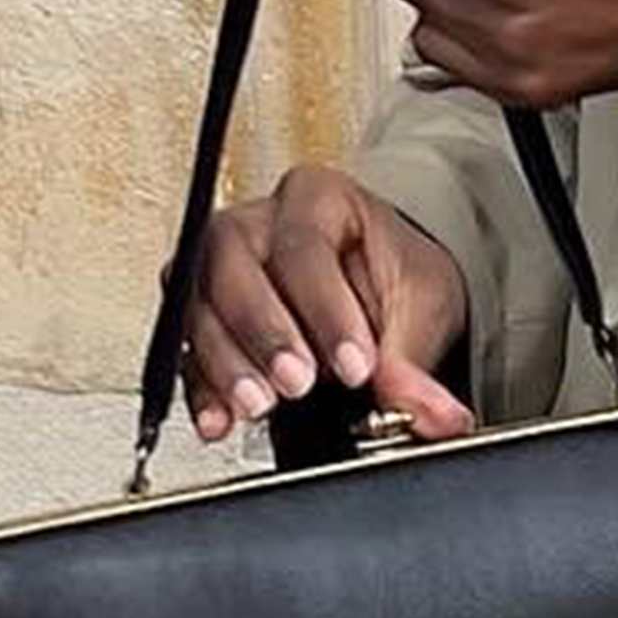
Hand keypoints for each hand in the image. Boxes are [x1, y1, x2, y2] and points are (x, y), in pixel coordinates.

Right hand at [176, 164, 475, 444]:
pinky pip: (184, 349)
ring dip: (225, 363)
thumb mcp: (421, 308)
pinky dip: (201, 389)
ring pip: (199, 306)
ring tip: (259, 405)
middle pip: (234, 267)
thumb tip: (433, 414)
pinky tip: (219, 419)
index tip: (354, 367)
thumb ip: (414, 364)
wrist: (378, 290)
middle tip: (297, 383)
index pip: (305, 247)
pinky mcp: (204, 316)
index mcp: (318, 198)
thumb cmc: (394, 276)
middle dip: (264, 332)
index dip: (326, 311)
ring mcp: (220, 267)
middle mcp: (257, 224)